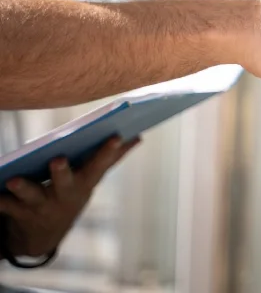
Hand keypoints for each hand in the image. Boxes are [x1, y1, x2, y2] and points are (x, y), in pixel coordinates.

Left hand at [0, 137, 139, 257]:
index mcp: (85, 183)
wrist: (43, 234)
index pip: (100, 165)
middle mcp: (65, 195)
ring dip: (23, 188)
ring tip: (13, 180)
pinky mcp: (16, 212)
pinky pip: (3, 205)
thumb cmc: (71, 193)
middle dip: (62, 173)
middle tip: (58, 160)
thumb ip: (112, 157)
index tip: (115, 136)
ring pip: (31, 195)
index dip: (108, 151)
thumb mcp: (92, 179)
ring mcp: (41, 206)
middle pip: (64, 182)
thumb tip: (138, 136)